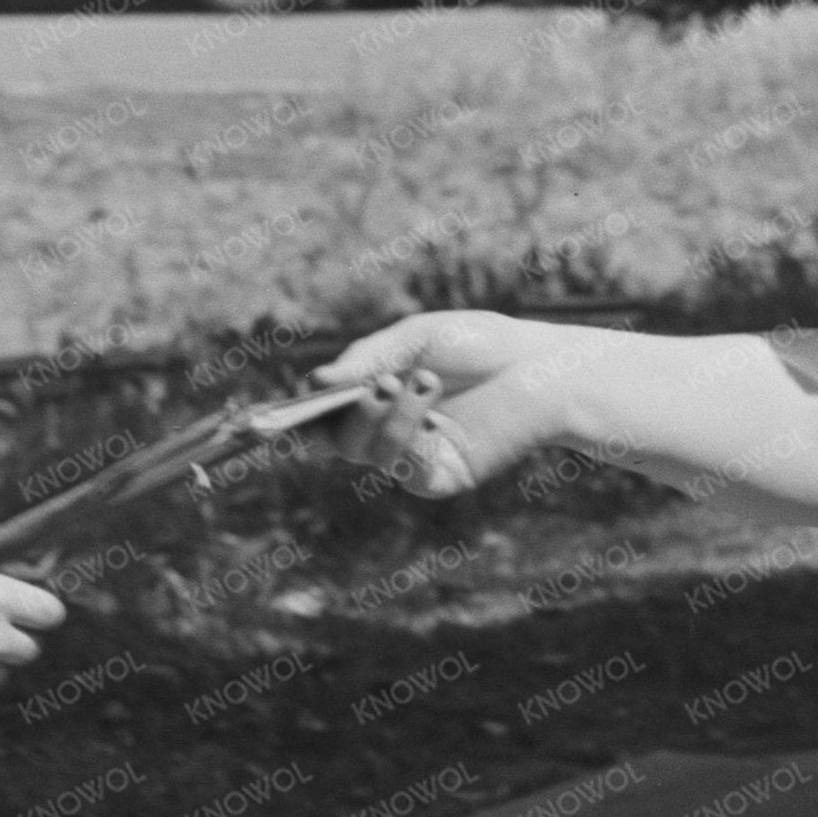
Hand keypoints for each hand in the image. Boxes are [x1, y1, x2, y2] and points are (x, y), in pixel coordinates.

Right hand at [316, 310, 567, 499]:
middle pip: (338, 440)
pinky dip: (408, 429)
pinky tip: (430, 397)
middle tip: (369, 384)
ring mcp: (413, 458)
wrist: (543, 368)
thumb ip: (367, 358)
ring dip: (383, 415)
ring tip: (418, 380)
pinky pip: (402, 466)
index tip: (274, 413)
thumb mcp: (416, 338)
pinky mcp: (439, 477)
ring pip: (366, 452)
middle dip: (343, 413)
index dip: (298, 418)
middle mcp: (389, 433)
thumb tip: (315, 381)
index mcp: (376, 399)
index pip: (325, 417)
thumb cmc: (482, 345)